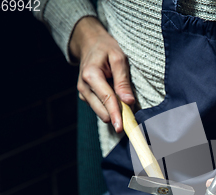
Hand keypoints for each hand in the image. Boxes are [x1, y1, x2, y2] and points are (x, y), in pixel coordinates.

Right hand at [70, 16, 134, 131]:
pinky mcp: (86, 97)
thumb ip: (123, 80)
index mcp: (91, 75)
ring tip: (122, 96)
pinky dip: (110, 107)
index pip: (106, 99)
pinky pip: (101, 108)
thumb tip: (129, 101)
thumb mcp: (119, 58)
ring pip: (101, 112)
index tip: (121, 127)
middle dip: (117, 114)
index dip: (115, 114)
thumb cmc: (106, 49)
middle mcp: (84, 87)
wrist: (90, 45)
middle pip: (102, 110)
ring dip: (114, 110)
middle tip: (132, 111)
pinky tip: (115, 95)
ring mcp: (84, 94)